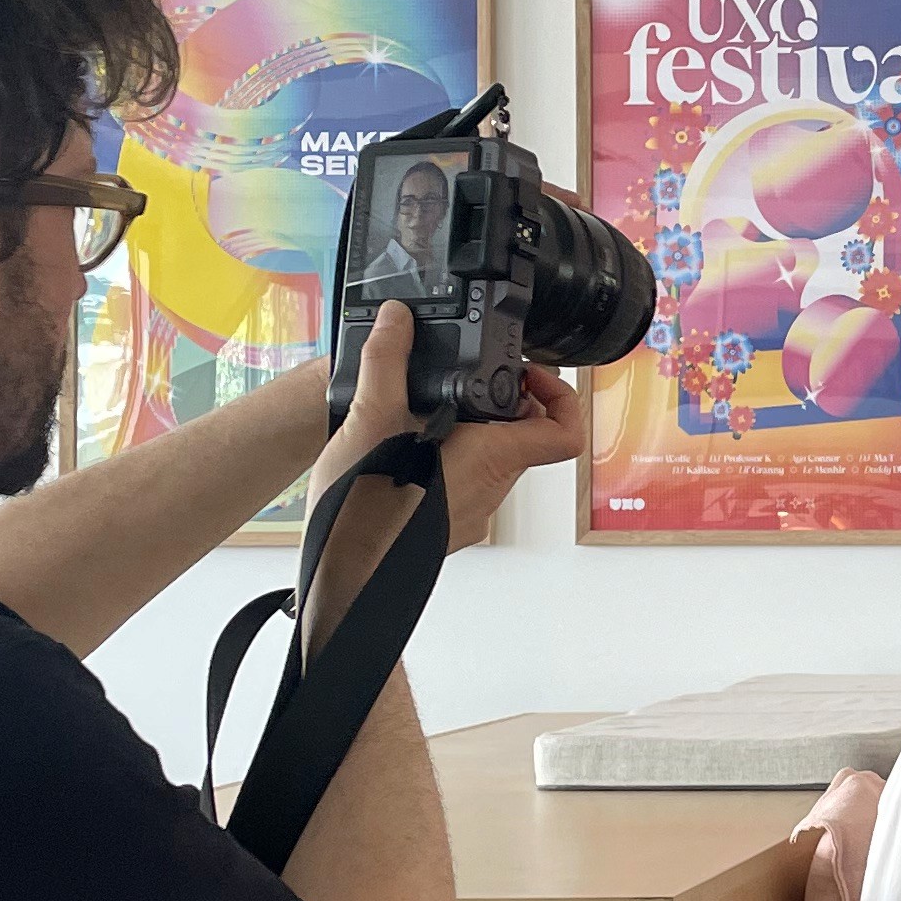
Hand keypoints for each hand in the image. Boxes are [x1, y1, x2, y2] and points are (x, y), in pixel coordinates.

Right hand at [305, 304, 579, 550]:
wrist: (338, 579)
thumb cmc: (363, 513)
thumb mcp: (370, 420)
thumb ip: (386, 362)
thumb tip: (397, 321)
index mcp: (491, 460)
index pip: (563, 432)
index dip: (559, 396)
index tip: (526, 373)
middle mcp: (489, 490)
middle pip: (522, 438)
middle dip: (499, 402)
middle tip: (463, 379)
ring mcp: (466, 513)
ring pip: (488, 460)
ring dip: (468, 429)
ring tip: (423, 407)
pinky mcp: (441, 526)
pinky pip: (459, 482)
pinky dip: (444, 456)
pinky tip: (401, 445)